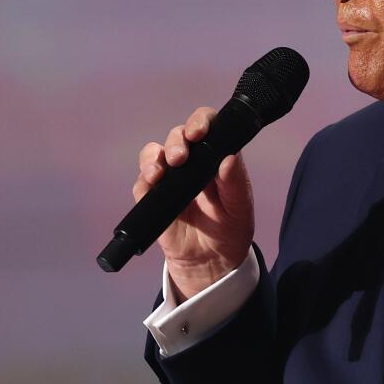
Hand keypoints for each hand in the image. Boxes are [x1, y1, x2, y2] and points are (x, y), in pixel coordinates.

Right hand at [134, 105, 255, 296]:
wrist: (213, 262)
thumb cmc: (231, 228)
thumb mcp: (240, 208)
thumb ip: (236, 183)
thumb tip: (229, 158)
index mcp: (214, 158)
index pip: (206, 128)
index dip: (200, 122)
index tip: (199, 131)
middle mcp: (190, 163)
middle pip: (177, 137)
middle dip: (176, 140)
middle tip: (181, 156)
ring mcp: (169, 179)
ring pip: (154, 154)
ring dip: (155, 156)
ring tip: (162, 170)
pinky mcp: (153, 198)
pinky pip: (142, 183)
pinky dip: (144, 179)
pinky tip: (152, 181)